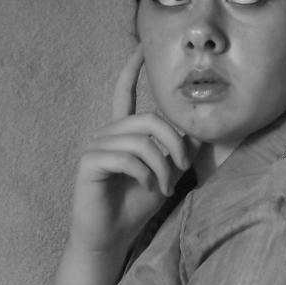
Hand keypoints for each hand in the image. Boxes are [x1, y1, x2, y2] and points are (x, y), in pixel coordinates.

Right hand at [68, 48, 194, 254]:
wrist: (112, 237)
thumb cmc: (136, 206)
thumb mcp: (166, 174)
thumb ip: (177, 151)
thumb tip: (197, 130)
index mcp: (123, 132)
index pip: (125, 93)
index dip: (132, 69)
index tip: (141, 47)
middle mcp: (107, 133)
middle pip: (150, 119)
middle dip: (175, 144)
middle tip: (183, 169)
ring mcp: (95, 146)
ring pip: (141, 140)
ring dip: (162, 166)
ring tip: (166, 187)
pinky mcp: (89, 162)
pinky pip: (125, 157)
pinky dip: (144, 173)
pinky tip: (147, 187)